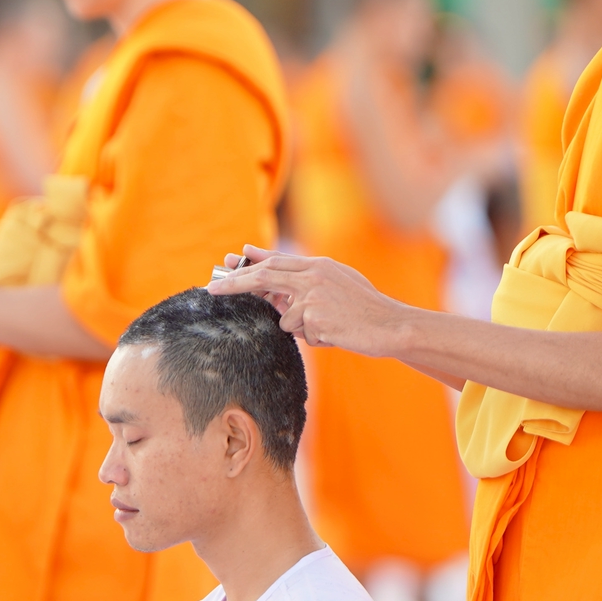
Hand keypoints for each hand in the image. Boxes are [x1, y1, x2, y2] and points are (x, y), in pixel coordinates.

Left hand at [207, 245, 406, 354]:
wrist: (391, 325)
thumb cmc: (364, 308)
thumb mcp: (337, 283)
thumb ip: (306, 280)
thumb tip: (275, 283)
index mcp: (318, 266)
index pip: (275, 261)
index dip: (250, 262)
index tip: (229, 261)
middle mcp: (313, 277)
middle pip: (264, 277)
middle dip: (234, 283)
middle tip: (211, 288)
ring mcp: (313, 297)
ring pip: (285, 318)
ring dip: (302, 329)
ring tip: (330, 327)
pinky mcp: (315, 318)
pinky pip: (301, 335)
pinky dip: (315, 339)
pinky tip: (336, 334)